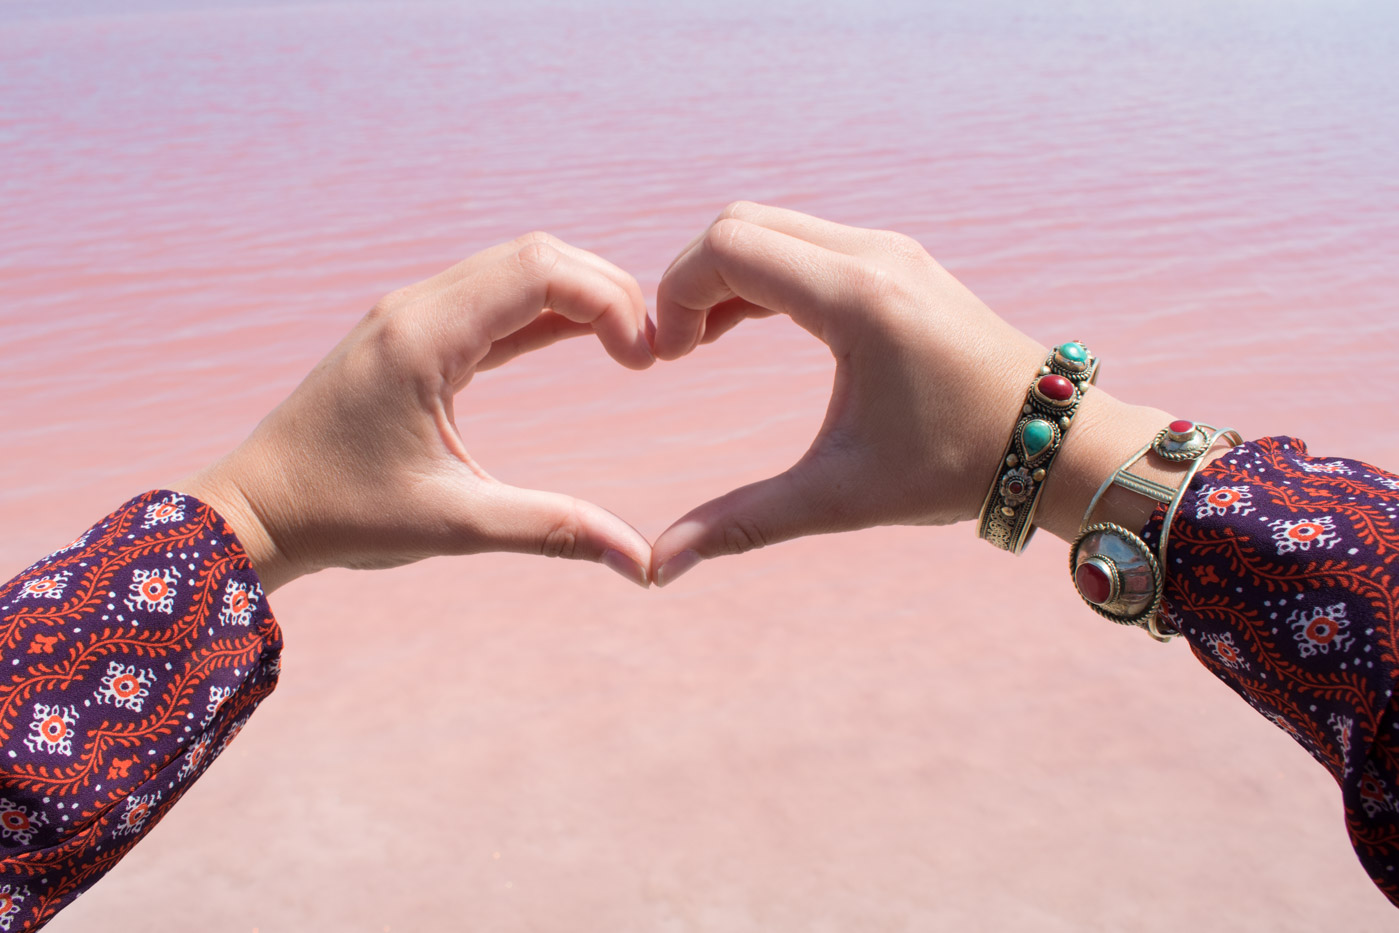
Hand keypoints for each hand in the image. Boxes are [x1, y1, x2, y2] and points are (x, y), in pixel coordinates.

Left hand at [177, 233, 654, 591]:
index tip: (646, 361)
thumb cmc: (342, 517)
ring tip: (629, 349)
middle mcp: (415, 307)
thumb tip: (643, 564)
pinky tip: (583, 340)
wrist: (255, 511)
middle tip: (651, 354)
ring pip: (516, 268)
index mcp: (422, 337)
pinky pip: (492, 298)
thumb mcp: (456, 526)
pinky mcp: (411, 333)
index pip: (539, 271)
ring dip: (579, 296)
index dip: (610, 301)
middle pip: (536, 255)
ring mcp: (410, 313)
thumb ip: (555, 530)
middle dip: (607, 291)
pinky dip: (545, 311)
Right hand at [648, 202, 1173, 584]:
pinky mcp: (899, 262)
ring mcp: (890, 251)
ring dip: (726, 275)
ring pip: (773, 226)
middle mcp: (874, 255)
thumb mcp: (841, 496)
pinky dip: (764, 273)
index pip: (728, 247)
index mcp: (857, 298)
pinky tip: (746, 327)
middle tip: (680, 351)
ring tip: (702, 343)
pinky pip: (807, 241)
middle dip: (691, 278)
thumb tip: (663, 566)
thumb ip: (743, 522)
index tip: (671, 359)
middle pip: (742, 222)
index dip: (676, 294)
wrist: (1053, 443)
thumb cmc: (956, 468)